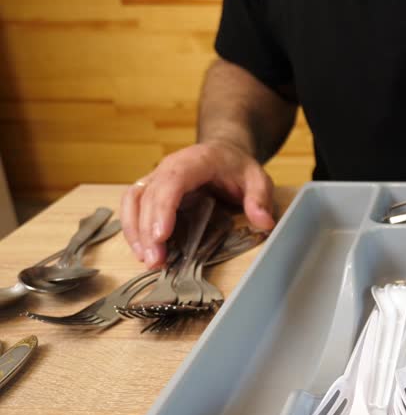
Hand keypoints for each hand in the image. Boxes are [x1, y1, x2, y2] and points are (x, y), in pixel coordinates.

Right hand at [121, 140, 275, 267]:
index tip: (161, 236)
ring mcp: (156, 178)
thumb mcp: (257, 178)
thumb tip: (263, 222)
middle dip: (147, 230)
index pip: (172, 181)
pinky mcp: (151, 190)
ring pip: (133, 201)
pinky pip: (133, 207)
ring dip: (135, 231)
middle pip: (149, 196)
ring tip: (147, 260)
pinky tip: (143, 251)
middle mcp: (169, 167)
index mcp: (195, 161)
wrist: (223, 153)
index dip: (163, 208)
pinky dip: (134, 229)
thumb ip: (260, 198)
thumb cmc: (237, 167)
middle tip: (155, 261)